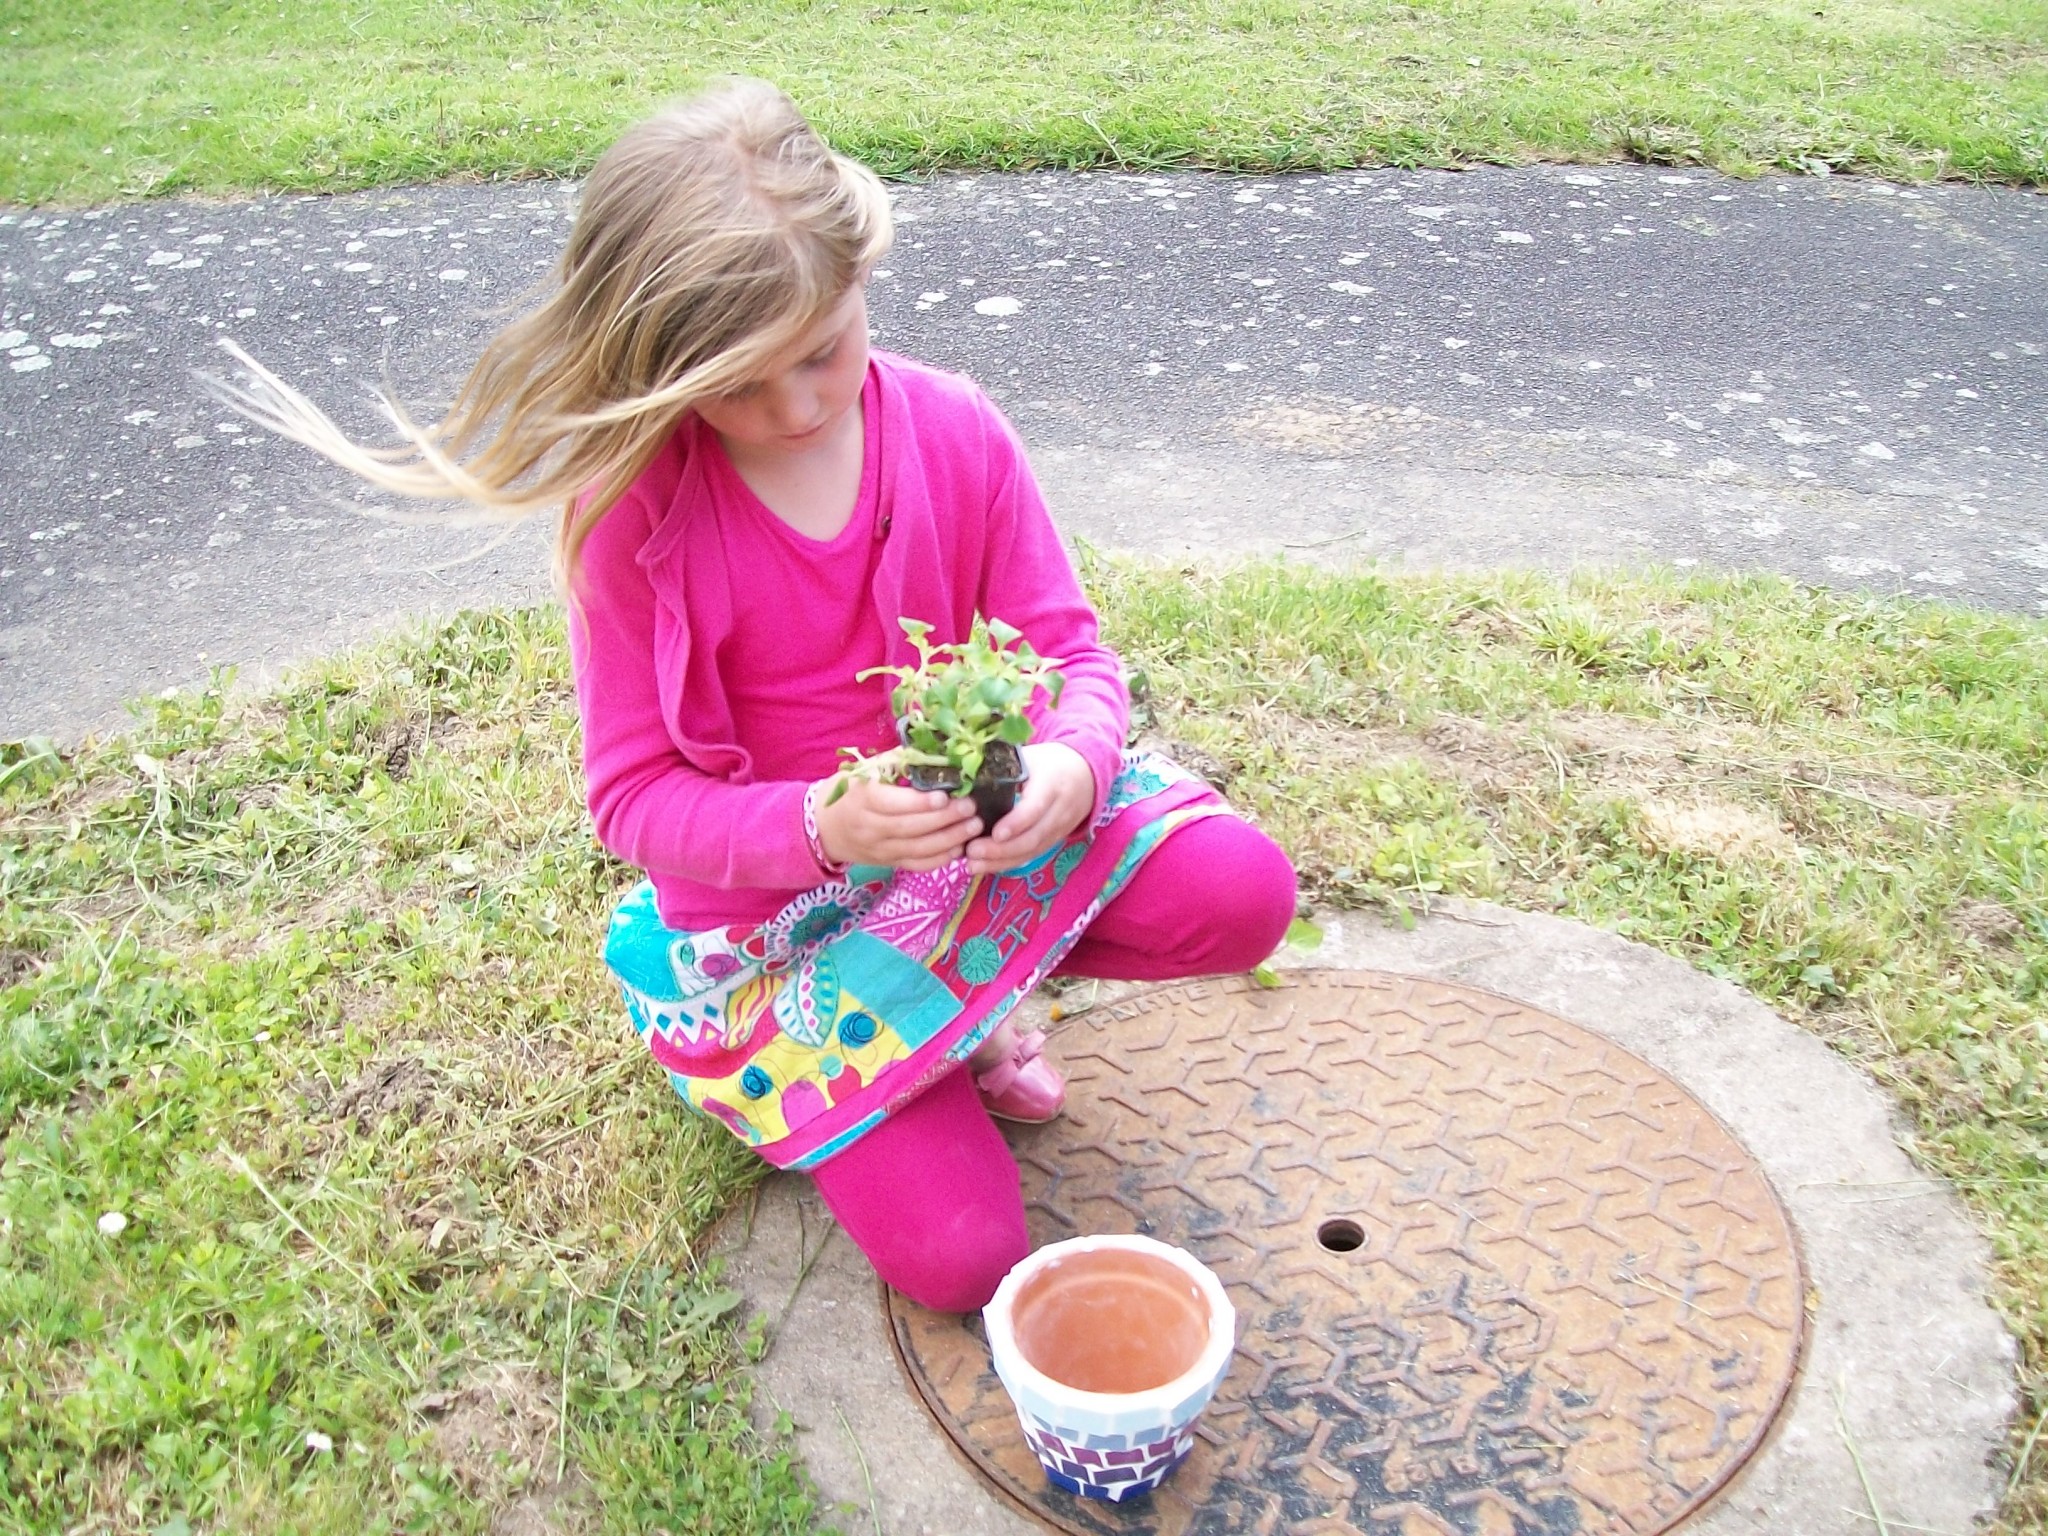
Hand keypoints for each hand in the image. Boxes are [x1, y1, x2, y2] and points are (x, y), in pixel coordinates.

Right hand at [815, 777, 980, 872]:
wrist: (826, 828)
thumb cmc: (851, 791)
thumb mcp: (866, 770)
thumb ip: (898, 763)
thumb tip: (936, 752)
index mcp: (863, 799)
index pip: (893, 804)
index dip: (920, 803)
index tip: (945, 796)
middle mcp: (870, 828)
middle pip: (910, 828)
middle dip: (944, 820)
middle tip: (971, 809)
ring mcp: (880, 849)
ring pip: (918, 849)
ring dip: (950, 840)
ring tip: (974, 827)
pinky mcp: (889, 863)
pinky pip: (918, 864)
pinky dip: (941, 859)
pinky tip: (960, 847)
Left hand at [965, 742, 1094, 876]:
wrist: (1085, 774)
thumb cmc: (1048, 763)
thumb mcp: (1028, 758)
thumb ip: (1001, 770)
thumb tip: (963, 781)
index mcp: (1052, 783)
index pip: (1035, 808)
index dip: (1016, 823)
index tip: (995, 833)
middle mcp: (1059, 810)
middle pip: (1033, 836)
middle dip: (1002, 849)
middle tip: (972, 852)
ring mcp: (1060, 829)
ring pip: (1032, 851)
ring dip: (1001, 861)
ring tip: (972, 864)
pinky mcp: (1055, 840)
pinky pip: (1032, 855)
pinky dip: (1008, 863)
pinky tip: (986, 865)